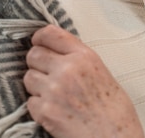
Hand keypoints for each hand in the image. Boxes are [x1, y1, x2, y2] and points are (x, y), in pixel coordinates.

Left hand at [24, 25, 144, 137]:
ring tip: (53, 95)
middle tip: (46, 74)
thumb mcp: (102, 72)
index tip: (38, 42)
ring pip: (28, 77)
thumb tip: (57, 52)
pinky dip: (38, 106)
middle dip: (37, 64)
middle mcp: (67, 69)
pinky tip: (54, 111)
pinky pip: (30, 101)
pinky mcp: (45, 111)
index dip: (39, 38)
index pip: (50, 33)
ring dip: (36, 85)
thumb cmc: (115, 111)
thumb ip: (79, 59)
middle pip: (33, 54)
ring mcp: (54, 90)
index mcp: (84, 56)